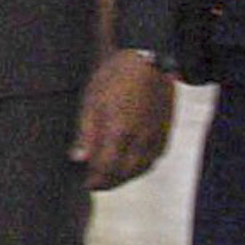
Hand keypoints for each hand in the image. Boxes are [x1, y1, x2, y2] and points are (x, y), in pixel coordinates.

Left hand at [70, 49, 175, 190]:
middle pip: (124, 174)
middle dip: (109, 182)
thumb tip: (78, 160)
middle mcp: (141, 139)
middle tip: (96, 184)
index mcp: (119, 132)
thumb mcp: (91, 101)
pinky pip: (154, 159)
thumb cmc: (115, 77)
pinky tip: (131, 164)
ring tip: (111, 176)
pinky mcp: (166, 132)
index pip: (107, 169)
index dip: (96, 180)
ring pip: (141, 169)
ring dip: (125, 177)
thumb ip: (86, 134)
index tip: (86, 183)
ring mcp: (156, 136)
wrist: (148, 60)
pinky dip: (141, 167)